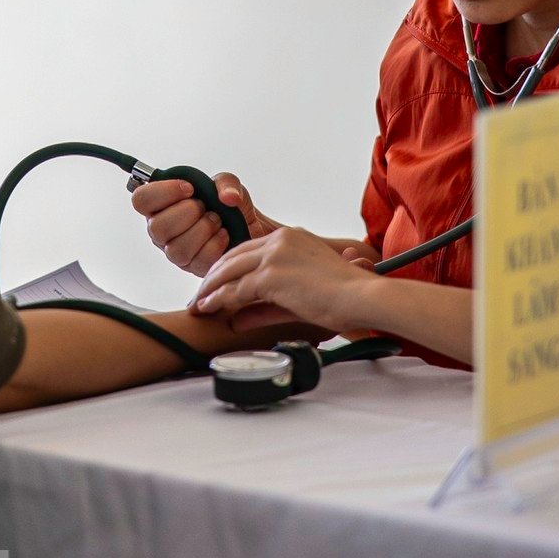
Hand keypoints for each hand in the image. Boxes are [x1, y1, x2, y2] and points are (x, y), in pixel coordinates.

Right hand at [130, 171, 279, 276]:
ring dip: (202, 229)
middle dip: (187, 213)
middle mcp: (162, 231)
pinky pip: (198, 259)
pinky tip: (224, 234)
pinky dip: (215, 243)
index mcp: (160, 206)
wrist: (250, 229)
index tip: (189, 188)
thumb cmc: (229, 207)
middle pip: (156, 227)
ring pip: (176, 248)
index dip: (163, 192)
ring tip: (217, 220)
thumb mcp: (228, 184)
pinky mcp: (193, 268)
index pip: (141, 200)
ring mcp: (175, 253)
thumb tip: (228, 197)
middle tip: (204, 206)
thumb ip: (226, 182)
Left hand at [189, 227, 379, 334]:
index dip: (228, 268)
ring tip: (196, 305)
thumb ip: (266, 307)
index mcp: (290, 237)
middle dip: (212, 277)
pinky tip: (208, 308)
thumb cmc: (343, 298)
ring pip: (229, 270)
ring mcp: (274, 254)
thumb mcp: (299, 299)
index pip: (247, 250)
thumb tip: (236, 319)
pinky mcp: (272, 273)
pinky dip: (218, 299)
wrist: (361, 296)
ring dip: (209, 288)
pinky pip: (236, 288)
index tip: (215, 284)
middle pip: (233, 256)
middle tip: (198, 296)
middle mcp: (280, 240)